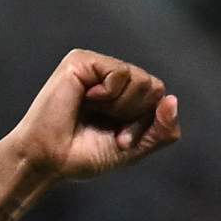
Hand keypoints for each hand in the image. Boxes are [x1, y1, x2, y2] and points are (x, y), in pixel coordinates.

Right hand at [0, 47, 177, 184]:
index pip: (159, 97)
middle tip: (108, 129)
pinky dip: (108, 94)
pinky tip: (86, 99)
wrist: (47, 160)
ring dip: (121, 107)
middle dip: (135, 115)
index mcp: (124, 96)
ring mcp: (96, 66)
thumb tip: (173, 99)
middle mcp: (111, 77)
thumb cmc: (83, 156)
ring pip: (140, 78)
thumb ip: (161, 131)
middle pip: (153, 86)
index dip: (146, 124)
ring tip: (95, 113)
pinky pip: (119, 72)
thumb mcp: (133, 149)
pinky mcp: (82, 61)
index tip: (121, 141)